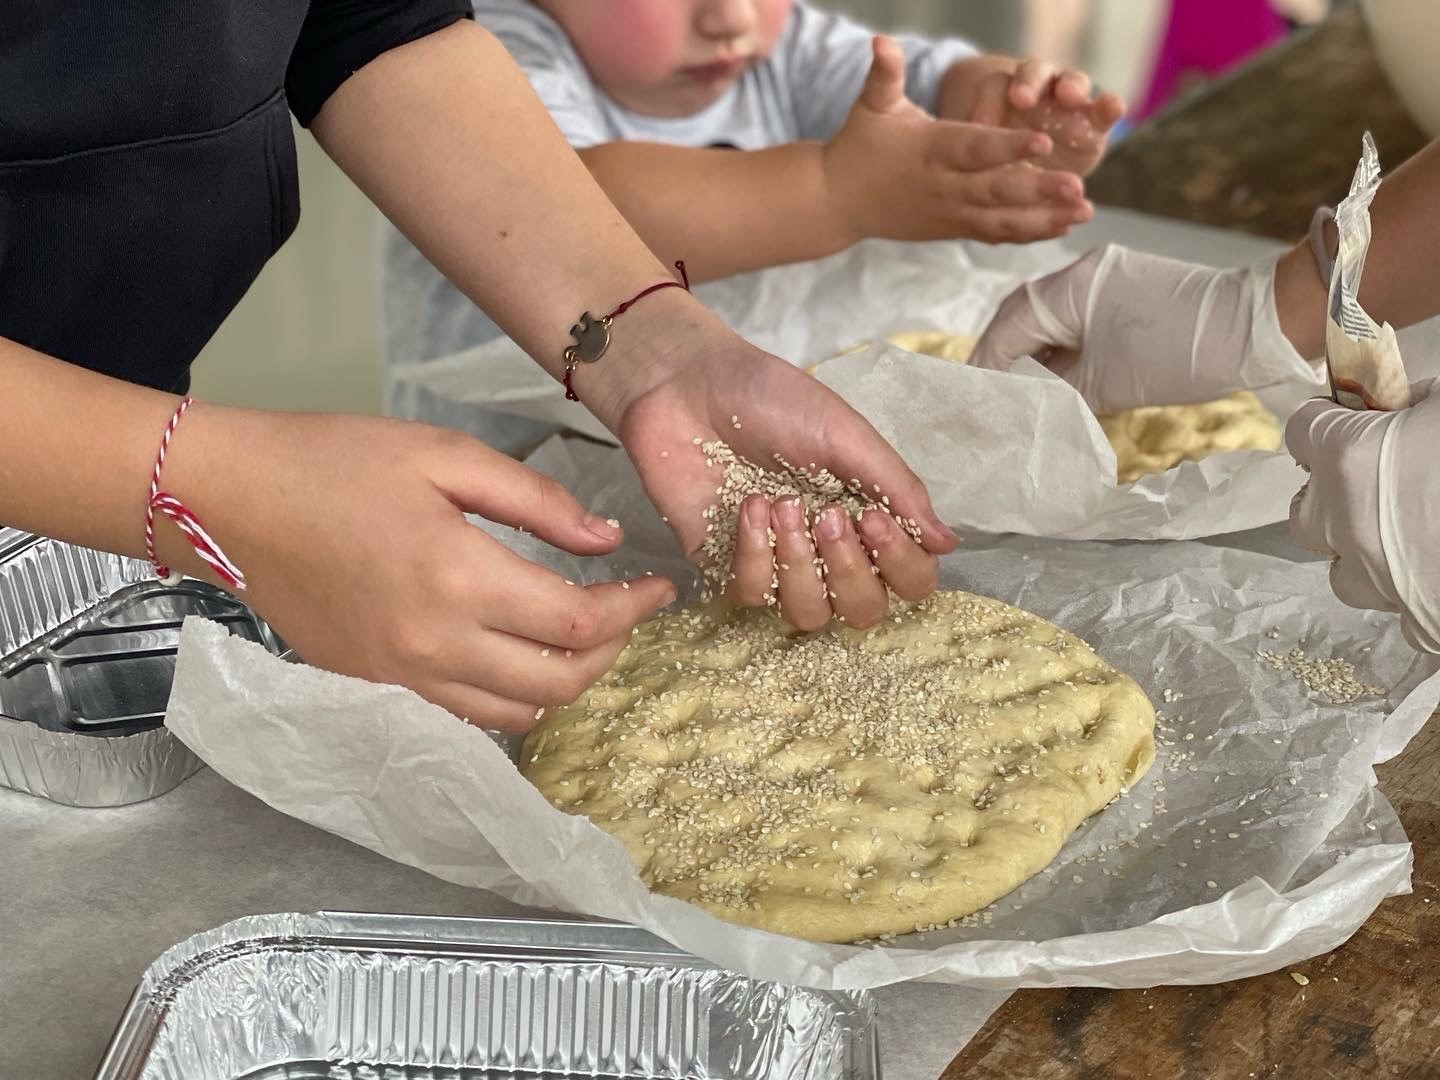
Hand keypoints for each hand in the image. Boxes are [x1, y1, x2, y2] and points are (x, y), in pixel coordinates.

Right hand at [158, 409, 675, 730]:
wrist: (231, 499)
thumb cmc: (337, 461)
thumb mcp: (446, 456)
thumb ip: (537, 503)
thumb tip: (606, 541)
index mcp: (458, 578)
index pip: (577, 624)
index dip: (632, 611)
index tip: (657, 587)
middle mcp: (435, 646)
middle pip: (557, 684)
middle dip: (609, 653)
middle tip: (624, 612)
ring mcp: (401, 678)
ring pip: (515, 714)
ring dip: (564, 683)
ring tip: (580, 637)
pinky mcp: (375, 688)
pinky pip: (466, 715)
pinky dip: (510, 697)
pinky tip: (518, 654)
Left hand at [585, 321, 956, 631]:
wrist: (687, 383)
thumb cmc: (769, 397)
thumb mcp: (845, 433)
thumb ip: (897, 487)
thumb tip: (948, 542)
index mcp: (866, 514)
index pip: (909, 577)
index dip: (902, 565)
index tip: (873, 519)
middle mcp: (827, 548)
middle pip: (863, 610)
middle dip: (850, 571)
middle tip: (829, 518)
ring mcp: (776, 561)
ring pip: (808, 614)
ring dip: (801, 566)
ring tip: (783, 507)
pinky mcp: (725, 564)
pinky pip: (752, 595)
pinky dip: (755, 554)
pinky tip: (748, 508)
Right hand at [822, 36, 1092, 246]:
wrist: (837, 201)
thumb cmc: (858, 145)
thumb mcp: (870, 106)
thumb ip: (884, 74)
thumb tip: (880, 40)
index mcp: (931, 149)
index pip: (974, 148)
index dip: (1007, 148)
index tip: (1042, 142)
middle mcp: (944, 185)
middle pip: (996, 189)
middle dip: (1038, 190)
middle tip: (1077, 186)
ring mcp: (950, 211)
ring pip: (1001, 219)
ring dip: (1044, 218)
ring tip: (1083, 212)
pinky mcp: (953, 228)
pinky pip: (994, 232)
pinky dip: (1027, 232)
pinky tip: (1061, 228)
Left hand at [940, 53, 1124, 175]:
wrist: (1031, 179)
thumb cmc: (995, 164)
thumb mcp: (975, 155)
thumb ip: (968, 148)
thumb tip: (946, 143)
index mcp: (1001, 98)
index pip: (996, 85)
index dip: (990, 99)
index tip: (981, 119)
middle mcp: (1036, 94)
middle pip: (1034, 75)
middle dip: (1029, 83)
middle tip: (1022, 98)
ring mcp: (1068, 106)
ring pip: (1070, 82)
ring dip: (1071, 86)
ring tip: (1071, 96)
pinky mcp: (1094, 124)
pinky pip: (1104, 108)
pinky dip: (1110, 105)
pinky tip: (1114, 107)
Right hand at [969, 245, 1322, 413]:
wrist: (1257, 327)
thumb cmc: (1180, 353)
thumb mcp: (1105, 383)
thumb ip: (1053, 390)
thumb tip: (1022, 400)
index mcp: (1068, 287)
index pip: (1006, 328)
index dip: (987, 368)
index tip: (975, 401)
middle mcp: (1080, 271)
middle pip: (1020, 315)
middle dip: (1004, 357)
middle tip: (993, 398)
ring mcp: (1103, 274)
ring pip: (1048, 315)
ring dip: (1033, 352)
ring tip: (1025, 392)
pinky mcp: (1123, 285)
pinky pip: (1075, 313)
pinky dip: (1062, 343)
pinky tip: (1059, 374)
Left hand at [1287, 382, 1439, 651]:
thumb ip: (1421, 400)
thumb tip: (1405, 407)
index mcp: (1350, 457)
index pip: (1302, 431)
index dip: (1328, 420)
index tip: (1351, 417)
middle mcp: (1350, 525)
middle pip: (1307, 513)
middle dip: (1335, 494)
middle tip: (1381, 478)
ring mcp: (1383, 582)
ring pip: (1344, 573)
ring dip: (1367, 552)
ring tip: (1413, 531)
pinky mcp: (1425, 626)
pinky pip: (1399, 612)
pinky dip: (1414, 593)